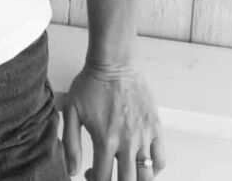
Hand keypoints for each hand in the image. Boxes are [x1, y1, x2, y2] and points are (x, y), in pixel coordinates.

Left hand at [62, 63, 164, 179]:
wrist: (114, 63)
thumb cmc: (91, 84)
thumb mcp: (72, 111)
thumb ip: (71, 144)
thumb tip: (72, 171)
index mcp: (105, 139)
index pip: (103, 179)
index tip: (90, 174)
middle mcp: (127, 142)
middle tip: (108, 175)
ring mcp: (144, 136)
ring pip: (146, 176)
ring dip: (134, 180)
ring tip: (124, 172)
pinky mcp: (156, 129)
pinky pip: (160, 161)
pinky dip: (152, 170)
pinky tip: (140, 164)